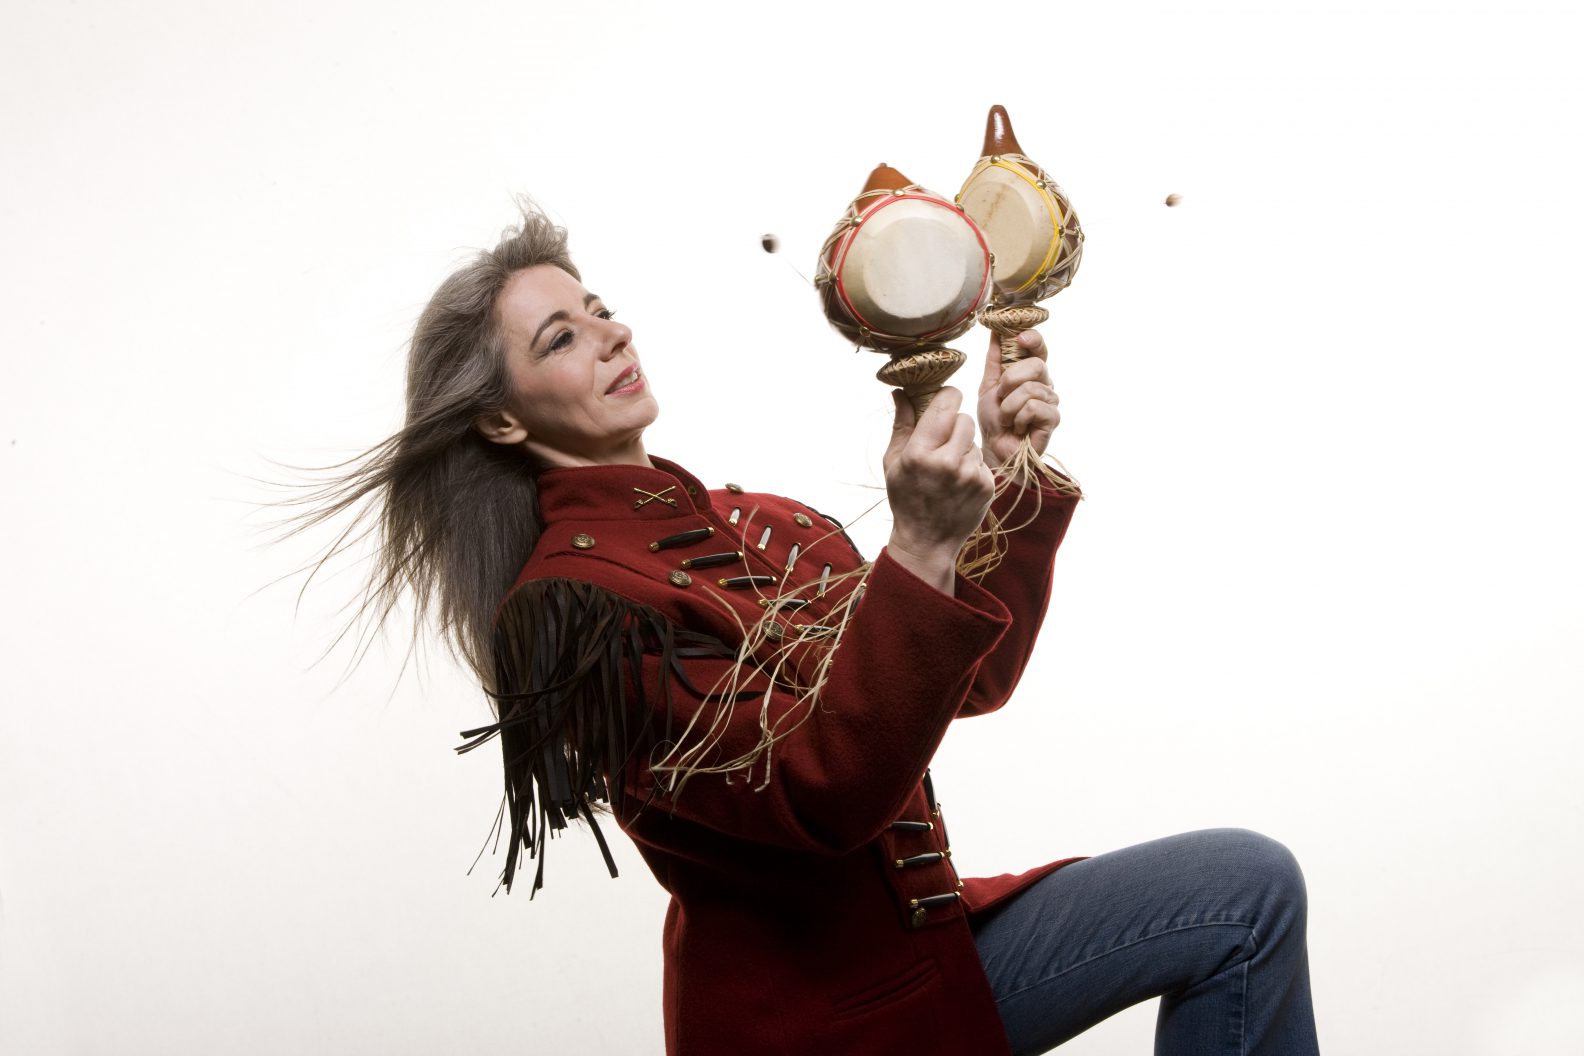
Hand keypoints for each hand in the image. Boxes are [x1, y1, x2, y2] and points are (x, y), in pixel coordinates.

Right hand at [882, 386, 995, 591]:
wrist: (927, 542)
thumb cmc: (906, 499)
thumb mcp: (893, 462)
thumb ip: (901, 424)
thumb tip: (901, 391)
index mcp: (920, 453)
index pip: (947, 404)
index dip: (946, 398)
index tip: (942, 403)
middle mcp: (947, 462)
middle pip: (964, 419)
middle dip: (954, 425)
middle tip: (942, 443)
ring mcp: (970, 475)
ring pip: (975, 440)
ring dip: (964, 448)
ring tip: (948, 470)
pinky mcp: (987, 486)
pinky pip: (982, 461)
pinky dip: (972, 466)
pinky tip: (958, 483)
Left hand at [977, 328, 1062, 465]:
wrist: (995, 448)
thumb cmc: (995, 419)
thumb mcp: (989, 385)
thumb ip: (994, 359)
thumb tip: (995, 330)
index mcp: (1031, 373)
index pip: (1039, 348)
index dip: (1033, 339)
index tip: (1020, 338)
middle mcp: (1045, 384)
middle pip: (1036, 365)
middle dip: (1011, 380)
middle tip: (1001, 395)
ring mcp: (1051, 401)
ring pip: (1030, 389)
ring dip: (1009, 405)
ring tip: (1006, 417)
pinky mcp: (1053, 418)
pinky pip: (1033, 407)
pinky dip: (1017, 417)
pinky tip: (1016, 426)